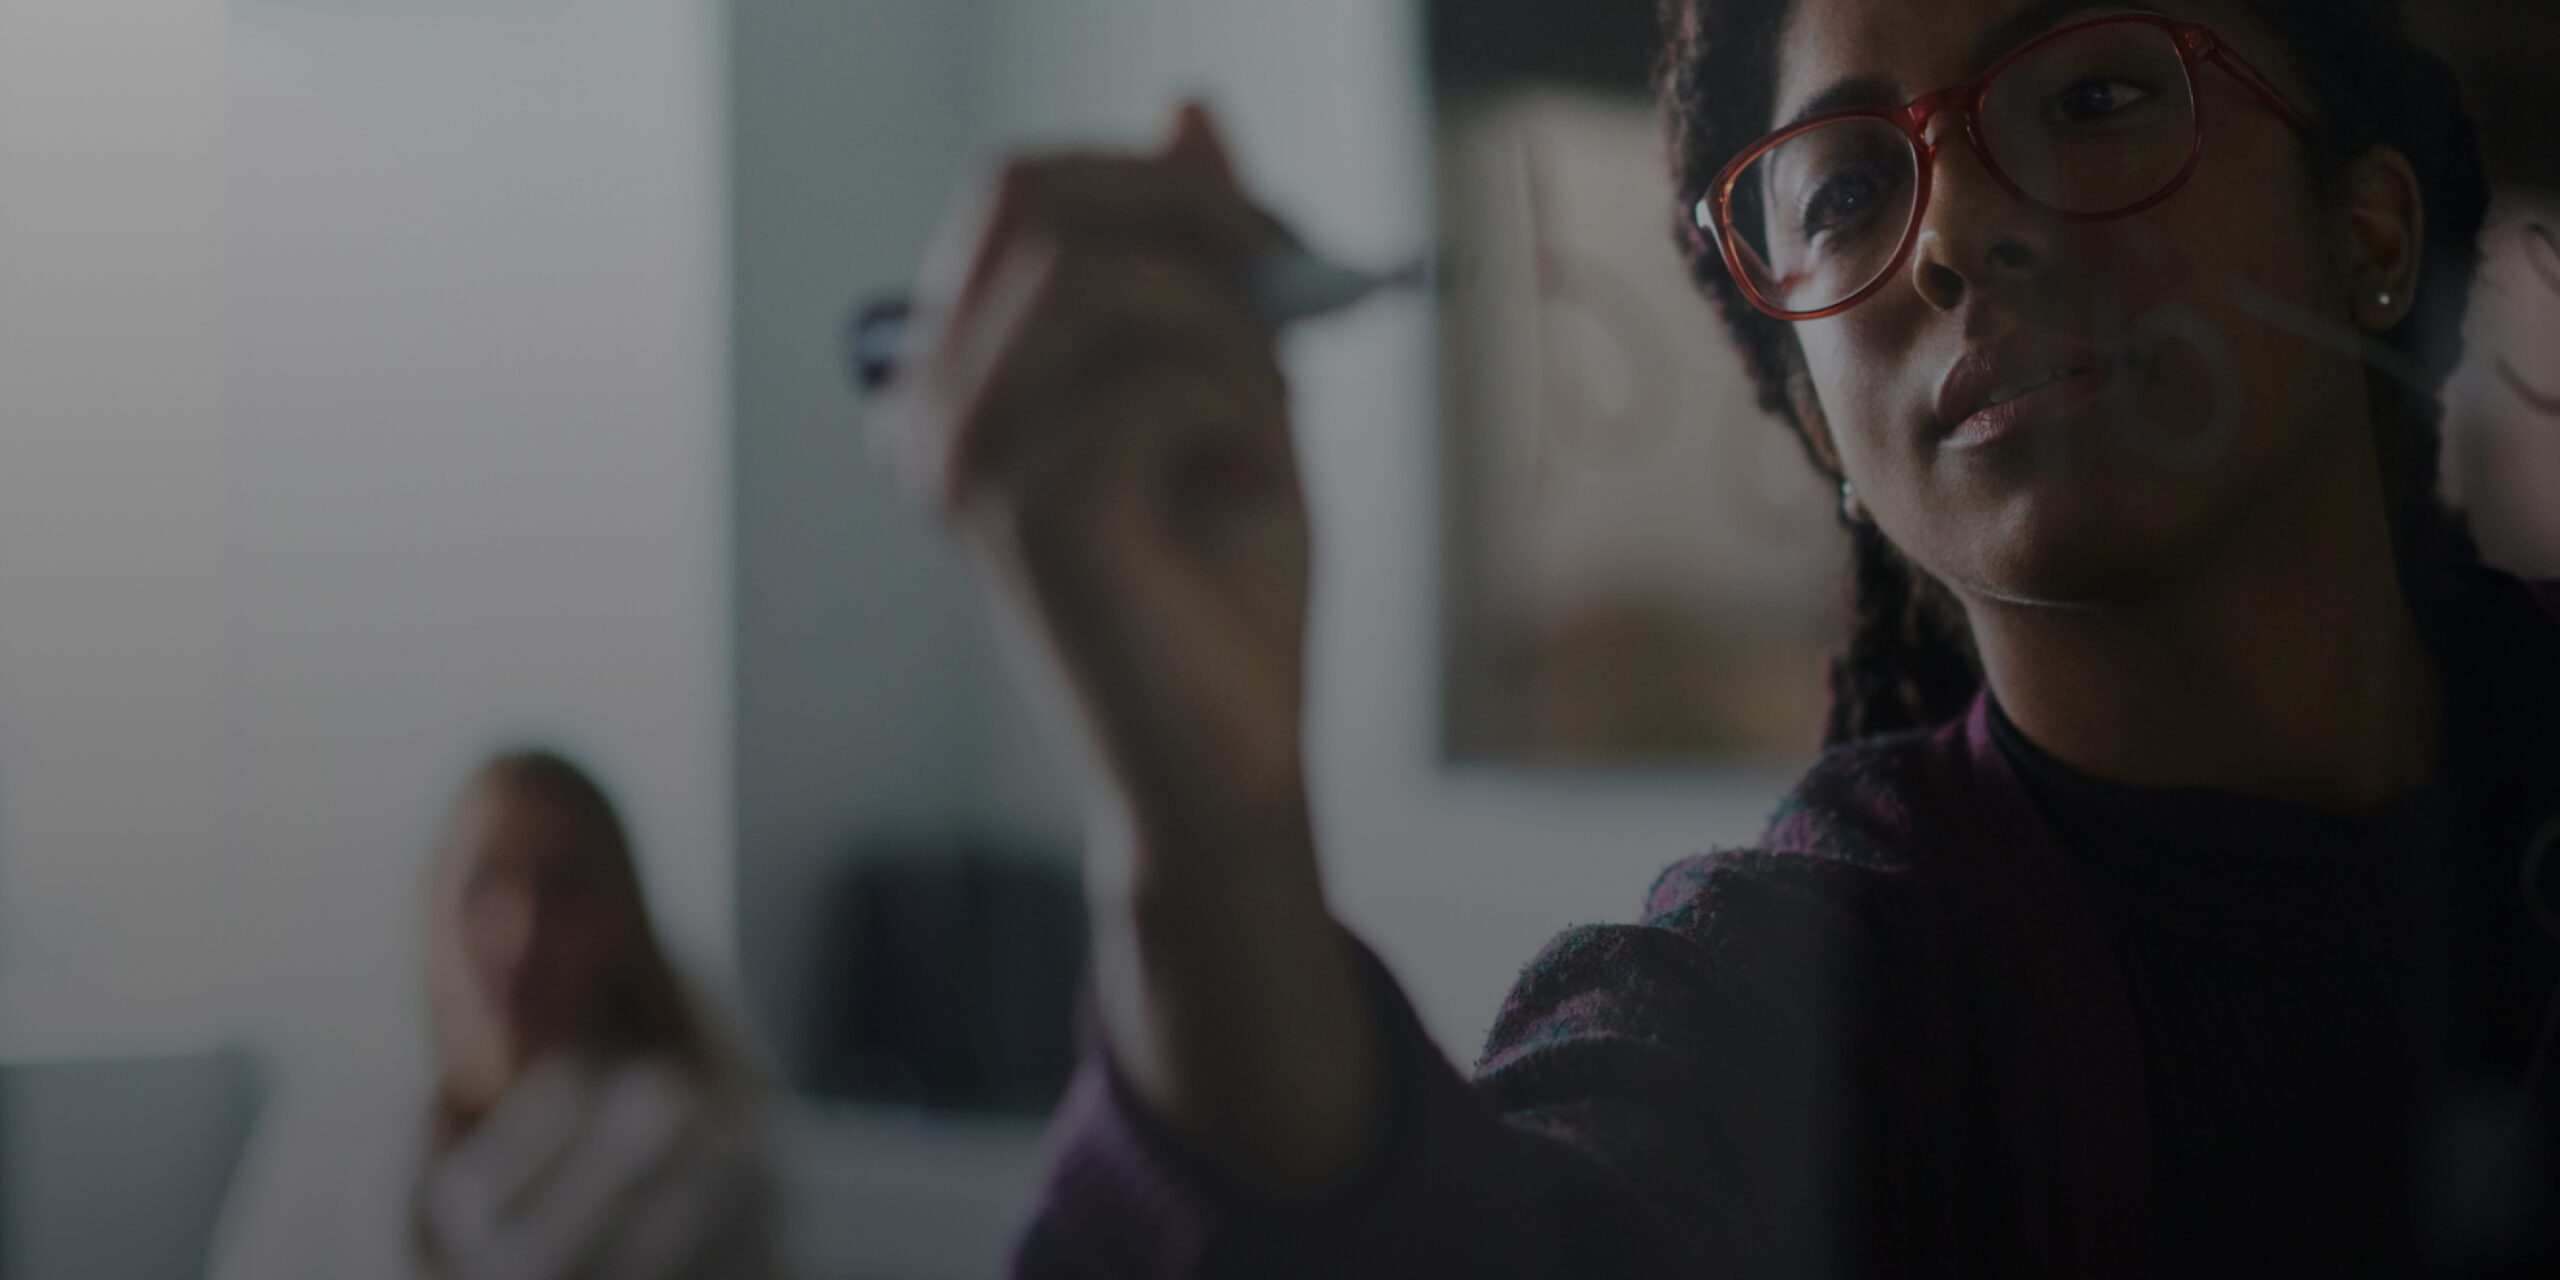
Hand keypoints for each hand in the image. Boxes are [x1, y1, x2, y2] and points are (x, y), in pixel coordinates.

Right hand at [879, 103, 1311, 876]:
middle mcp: (928, 414)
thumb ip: (1199, 253)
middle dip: (1188, 212)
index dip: (1149, 175)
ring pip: (1109, 284)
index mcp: (956, 378)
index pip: (1017, 192)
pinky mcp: (1031, 516)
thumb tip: (1190, 105)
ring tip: (1268, 422)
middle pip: (1038, 202)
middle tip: (1292, 271)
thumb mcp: (1229, 382)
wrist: (1232, 768)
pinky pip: (1160, 382)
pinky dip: (1243, 413)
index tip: (1261, 227)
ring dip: (1229, 331)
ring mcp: (963, 465)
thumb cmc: (1226, 589)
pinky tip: (1253, 486)